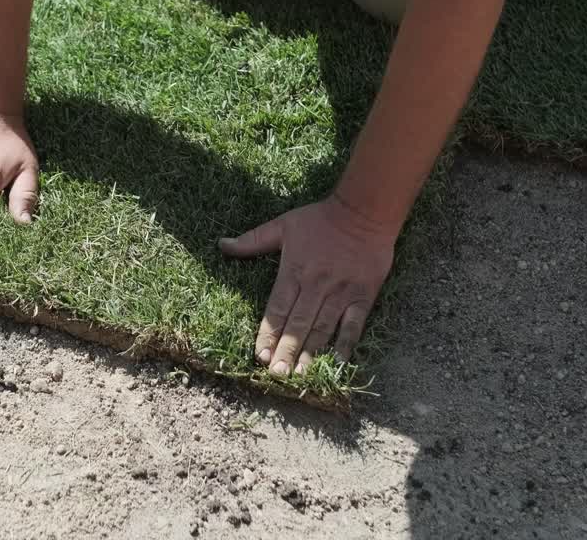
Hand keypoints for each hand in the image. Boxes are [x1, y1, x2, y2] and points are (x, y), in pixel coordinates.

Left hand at [219, 196, 394, 375]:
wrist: (365, 211)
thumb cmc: (320, 219)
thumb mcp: (282, 225)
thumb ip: (252, 240)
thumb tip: (222, 245)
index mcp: (294, 271)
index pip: (277, 310)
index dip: (268, 334)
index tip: (261, 356)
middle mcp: (316, 285)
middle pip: (298, 324)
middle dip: (286, 351)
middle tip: (277, 375)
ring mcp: (341, 292)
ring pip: (323, 328)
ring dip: (311, 353)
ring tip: (300, 375)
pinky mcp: (363, 295)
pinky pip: (354, 324)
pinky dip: (345, 344)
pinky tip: (337, 362)